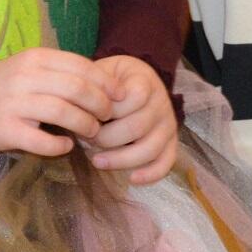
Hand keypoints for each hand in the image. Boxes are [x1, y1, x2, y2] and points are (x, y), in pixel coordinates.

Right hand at [0, 49, 112, 156]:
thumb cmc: (5, 85)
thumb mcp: (30, 66)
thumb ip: (61, 71)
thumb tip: (104, 84)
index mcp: (35, 59)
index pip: (81, 66)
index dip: (106, 82)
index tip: (119, 96)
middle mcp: (25, 78)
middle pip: (77, 89)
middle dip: (101, 105)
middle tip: (107, 116)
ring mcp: (14, 104)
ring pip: (62, 112)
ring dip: (85, 124)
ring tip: (91, 132)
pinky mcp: (6, 130)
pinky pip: (41, 140)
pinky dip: (59, 145)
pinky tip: (65, 145)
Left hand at [85, 55, 179, 182]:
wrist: (133, 81)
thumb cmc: (111, 81)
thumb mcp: (102, 72)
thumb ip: (93, 85)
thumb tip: (81, 108)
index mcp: (145, 82)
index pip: (133, 97)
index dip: (108, 108)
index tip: (88, 113)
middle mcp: (161, 103)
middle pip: (136, 126)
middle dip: (106, 137)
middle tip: (86, 140)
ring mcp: (168, 124)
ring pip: (150, 148)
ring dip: (121, 159)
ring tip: (97, 161)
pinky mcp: (171, 143)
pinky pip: (166, 162)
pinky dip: (151, 174)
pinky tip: (132, 179)